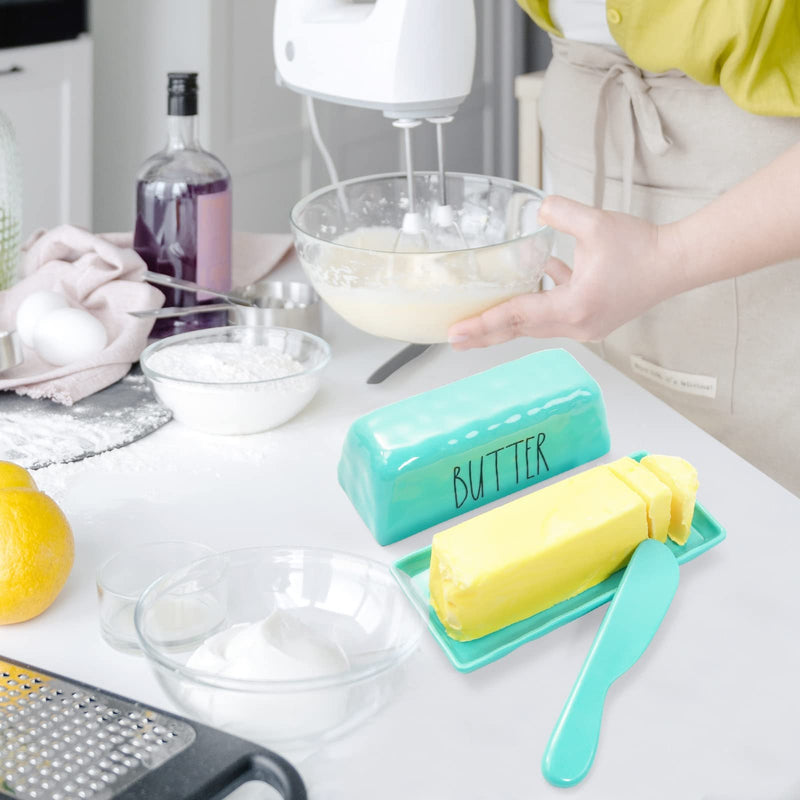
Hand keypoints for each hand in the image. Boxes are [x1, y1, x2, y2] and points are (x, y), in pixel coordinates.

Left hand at [448, 196, 685, 348]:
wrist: (676, 263)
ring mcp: (586, 327)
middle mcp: (577, 324)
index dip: (482, 324)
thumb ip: (560, 213)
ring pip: (536, 325)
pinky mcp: (592, 320)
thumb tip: (539, 210)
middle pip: (520, 329)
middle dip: (486, 333)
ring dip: (509, 321)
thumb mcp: (595, 222)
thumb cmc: (642, 247)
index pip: (515, 316)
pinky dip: (538, 303)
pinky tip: (535, 280)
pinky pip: (554, 315)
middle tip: (454, 338)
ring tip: (479, 321)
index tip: (456, 333)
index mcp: (574, 306)